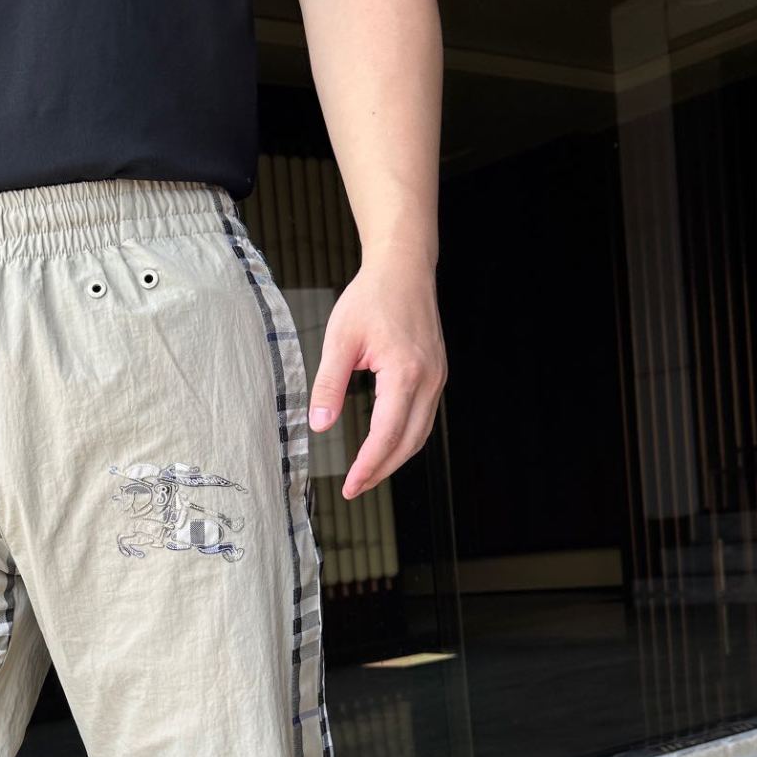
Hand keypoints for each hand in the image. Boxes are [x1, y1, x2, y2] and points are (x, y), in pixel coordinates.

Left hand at [307, 252, 447, 498]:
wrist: (403, 269)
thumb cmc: (372, 297)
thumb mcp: (340, 339)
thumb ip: (329, 385)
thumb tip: (319, 426)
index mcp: (405, 372)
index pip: (386, 435)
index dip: (368, 466)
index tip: (350, 485)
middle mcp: (428, 379)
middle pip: (408, 443)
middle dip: (381, 470)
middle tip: (355, 488)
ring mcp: (437, 378)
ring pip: (420, 434)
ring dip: (395, 458)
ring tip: (367, 473)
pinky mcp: (436, 374)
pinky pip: (423, 418)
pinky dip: (404, 438)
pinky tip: (385, 445)